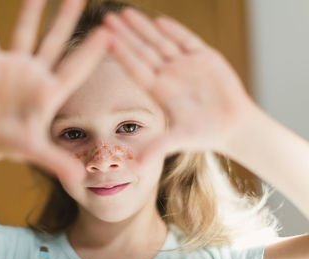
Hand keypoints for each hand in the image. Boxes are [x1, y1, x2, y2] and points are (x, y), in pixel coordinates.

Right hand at [0, 0, 109, 180]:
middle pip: (56, 41)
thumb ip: (57, 162)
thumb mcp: (37, 152)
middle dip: (67, 17)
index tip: (110, 31)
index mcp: (51, 92)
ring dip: (31, 10)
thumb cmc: (15, 143)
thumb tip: (79, 180)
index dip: (92, 51)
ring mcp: (14, 67)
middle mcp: (36, 74)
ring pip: (25, 33)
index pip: (76, 68)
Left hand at [103, 8, 258, 164]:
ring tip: (126, 13)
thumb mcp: (179, 141)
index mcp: (160, 91)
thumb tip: (136, 166)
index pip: (136, 68)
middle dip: (126, 35)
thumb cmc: (205, 134)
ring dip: (144, 28)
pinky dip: (175, 31)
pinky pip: (187, 41)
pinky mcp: (205, 58)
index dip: (121, 53)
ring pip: (161, 42)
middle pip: (143, 51)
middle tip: (107, 18)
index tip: (104, 40)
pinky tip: (160, 20)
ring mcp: (186, 64)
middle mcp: (169, 75)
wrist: (232, 126)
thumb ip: (158, 148)